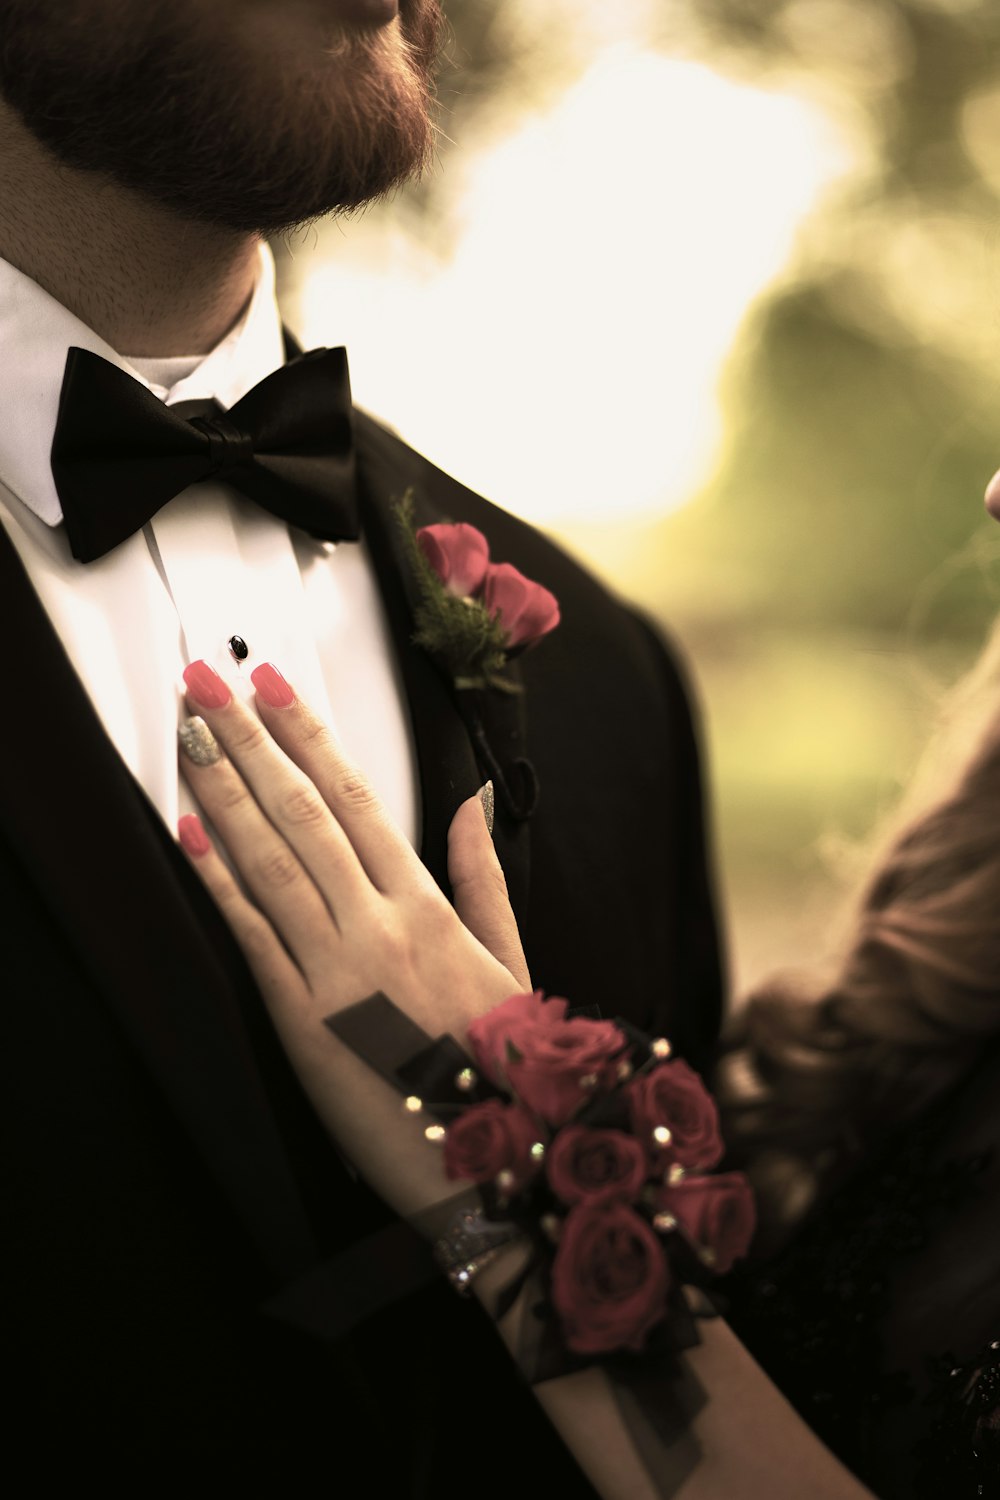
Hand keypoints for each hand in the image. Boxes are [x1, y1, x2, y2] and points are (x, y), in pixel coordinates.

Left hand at [176, 660, 529, 1177]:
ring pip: (272, 862)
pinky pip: (253, 938)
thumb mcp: (509, 959)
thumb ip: (483, 877)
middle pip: (303, 812)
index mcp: (428, 906)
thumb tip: (475, 804)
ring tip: (190, 738)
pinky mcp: (301, 1021)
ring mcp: (336, 970)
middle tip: (208, 683)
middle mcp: (378, 925)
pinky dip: (219, 882)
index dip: (308, 734)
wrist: (495, 1158)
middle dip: (250, 740)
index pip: (357, 797)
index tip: (273, 684)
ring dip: (224, 792)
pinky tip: (190, 835)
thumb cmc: (504, 1061)